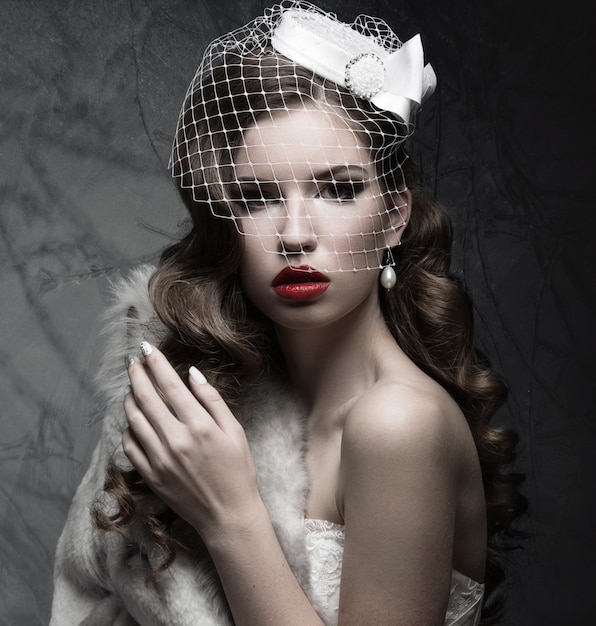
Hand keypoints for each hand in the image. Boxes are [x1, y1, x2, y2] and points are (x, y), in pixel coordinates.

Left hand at [123, 342, 260, 539]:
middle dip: (137, 374)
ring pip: (134, 420)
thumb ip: (213, 400)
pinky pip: (130, 445)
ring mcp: (159, 459)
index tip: (147, 349)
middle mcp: (175, 440)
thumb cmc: (238, 471)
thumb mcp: (235, 431)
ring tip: (132, 385)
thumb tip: (193, 374)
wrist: (228, 515)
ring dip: (130, 398)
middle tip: (133, 361)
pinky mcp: (150, 476)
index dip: (156, 364)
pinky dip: (128, 428)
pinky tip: (133, 419)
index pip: (170, 386)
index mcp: (199, 426)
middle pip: (146, 398)